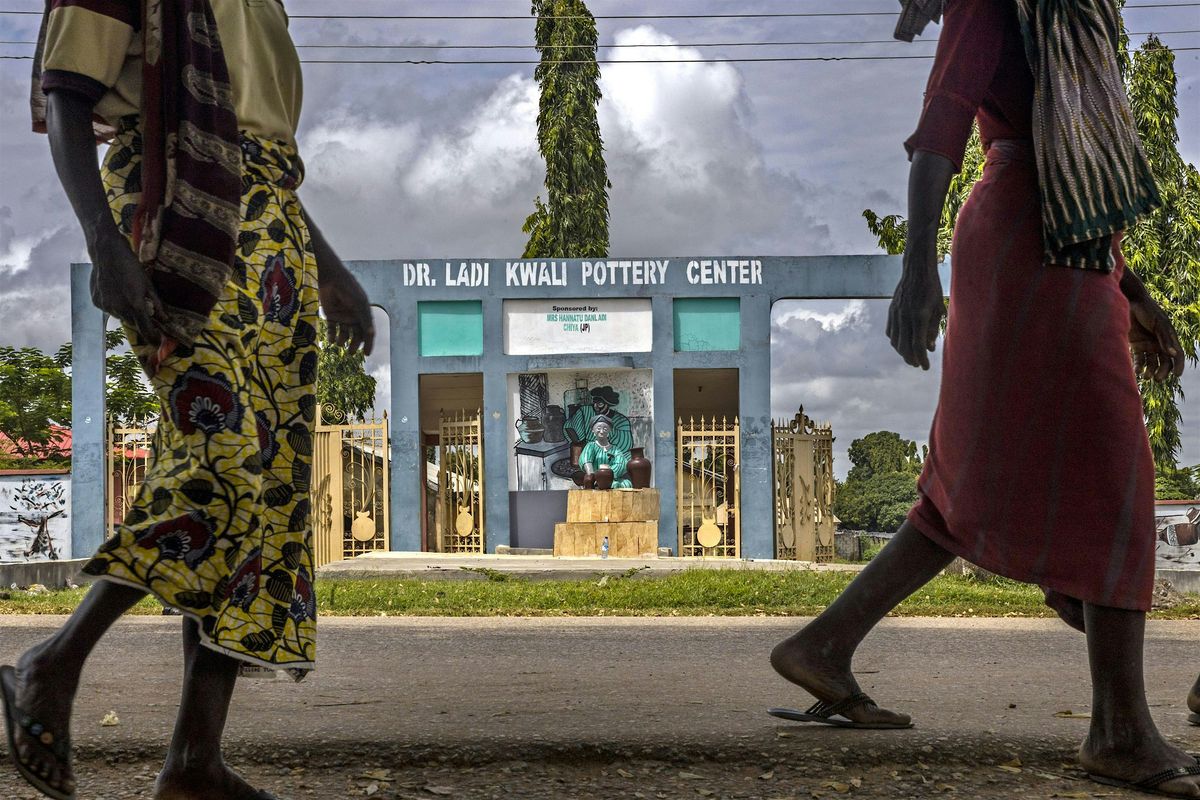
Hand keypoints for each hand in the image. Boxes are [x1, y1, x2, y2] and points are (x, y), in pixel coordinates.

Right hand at [89, 231, 161, 344]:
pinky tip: (116, 292)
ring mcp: (105, 306)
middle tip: (144, 312)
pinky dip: (115, 306)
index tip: (159, 341)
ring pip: (121, 317)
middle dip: (140, 321)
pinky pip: (109, 310)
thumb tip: (166, 320)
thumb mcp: (148, 284)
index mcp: (135, 304)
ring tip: (128, 296)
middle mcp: (119, 308)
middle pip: (133, 323)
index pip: (145, 329)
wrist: (106, 253)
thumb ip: (157, 304)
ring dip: (127, 312)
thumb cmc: (131, 266)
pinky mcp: (96, 302)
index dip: (153, 338)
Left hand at [318, 262, 374, 355]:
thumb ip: (365, 319)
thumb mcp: (360, 304)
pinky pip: (332, 329)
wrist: (331, 278)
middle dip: (354, 345)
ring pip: (344, 334)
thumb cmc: (349, 289)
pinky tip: (331, 339)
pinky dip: (331, 336)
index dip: (368, 343)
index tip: (367, 354)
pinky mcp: (330, 315)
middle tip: (351, 352)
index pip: (368, 331)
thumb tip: (371, 334)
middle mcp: (354, 316)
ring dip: (342, 341)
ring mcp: (342, 316)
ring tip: (339, 343)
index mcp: (364, 314)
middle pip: (356, 335)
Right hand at [887, 255, 944, 369]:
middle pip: (904, 347)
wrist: (916, 270)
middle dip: (911, 359)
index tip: (925, 367)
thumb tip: (929, 348)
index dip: (922, 359)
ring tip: (911, 356)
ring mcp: (895, 314)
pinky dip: (895, 341)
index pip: (918, 345)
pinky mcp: (891, 311)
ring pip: (895, 341)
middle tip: (918, 364)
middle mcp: (905, 317)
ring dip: (902, 352)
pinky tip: (902, 344)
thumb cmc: (932, 289)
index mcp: (920, 316)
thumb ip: (933, 330)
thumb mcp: (938, 309)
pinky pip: (890, 332)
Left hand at [1129, 295, 1183, 381]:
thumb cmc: (1147, 311)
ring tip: (1145, 376)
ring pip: (1151, 363)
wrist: (1130, 302)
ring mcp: (1147, 345)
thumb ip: (1165, 339)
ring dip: (1150, 371)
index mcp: (1169, 338)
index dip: (1178, 365)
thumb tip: (1173, 354)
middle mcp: (1159, 343)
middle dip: (1162, 371)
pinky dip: (1139, 366)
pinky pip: (1139, 359)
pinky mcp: (1135, 345)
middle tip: (1157, 379)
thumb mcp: (1158, 324)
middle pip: (1164, 362)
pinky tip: (1137, 371)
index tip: (1176, 375)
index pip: (1177, 355)